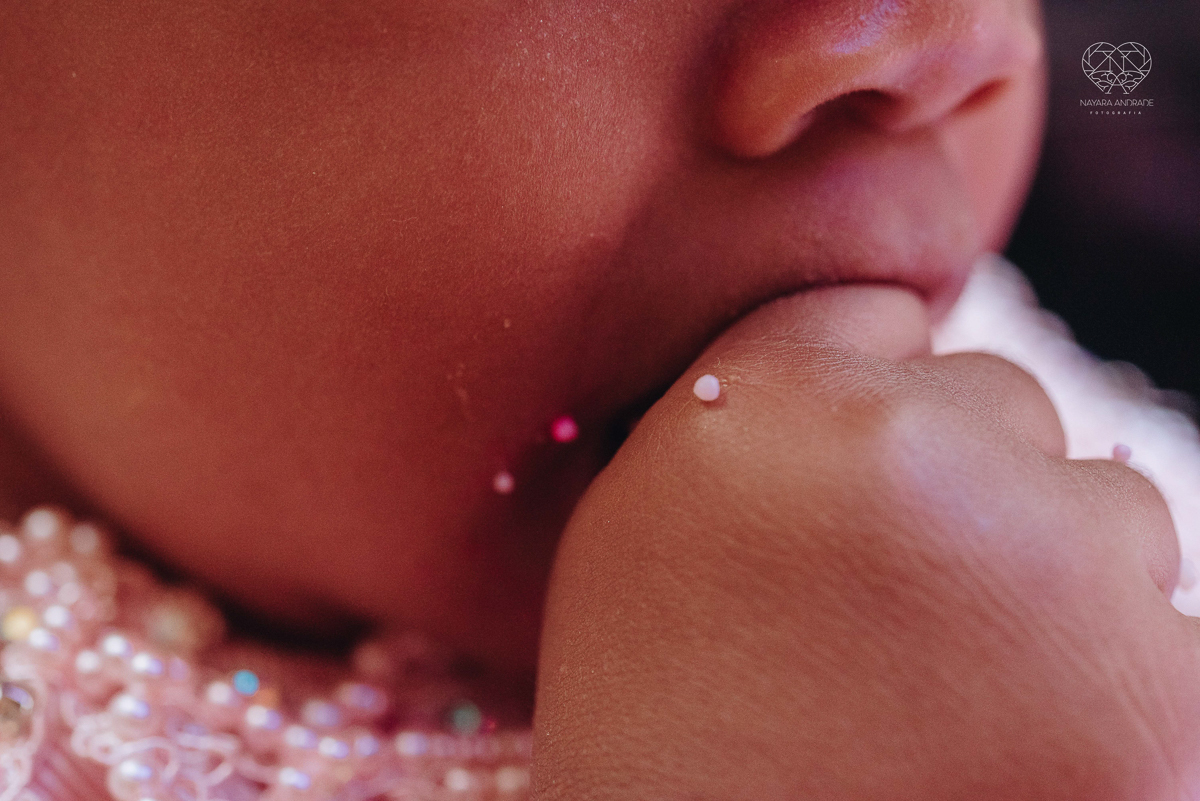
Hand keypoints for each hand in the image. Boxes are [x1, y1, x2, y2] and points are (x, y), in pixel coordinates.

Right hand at [533, 285, 1199, 799]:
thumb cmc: (669, 710)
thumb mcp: (645, 513)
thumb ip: (755, 390)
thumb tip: (900, 326)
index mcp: (758, 405)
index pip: (883, 316)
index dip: (870, 402)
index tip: (848, 479)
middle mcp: (902, 454)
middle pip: (1007, 401)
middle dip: (967, 487)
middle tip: (890, 608)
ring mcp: (1041, 568)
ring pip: (1111, 506)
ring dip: (1054, 577)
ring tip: (951, 682)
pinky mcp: (1154, 703)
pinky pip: (1170, 630)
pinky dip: (1114, 676)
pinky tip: (1017, 738)